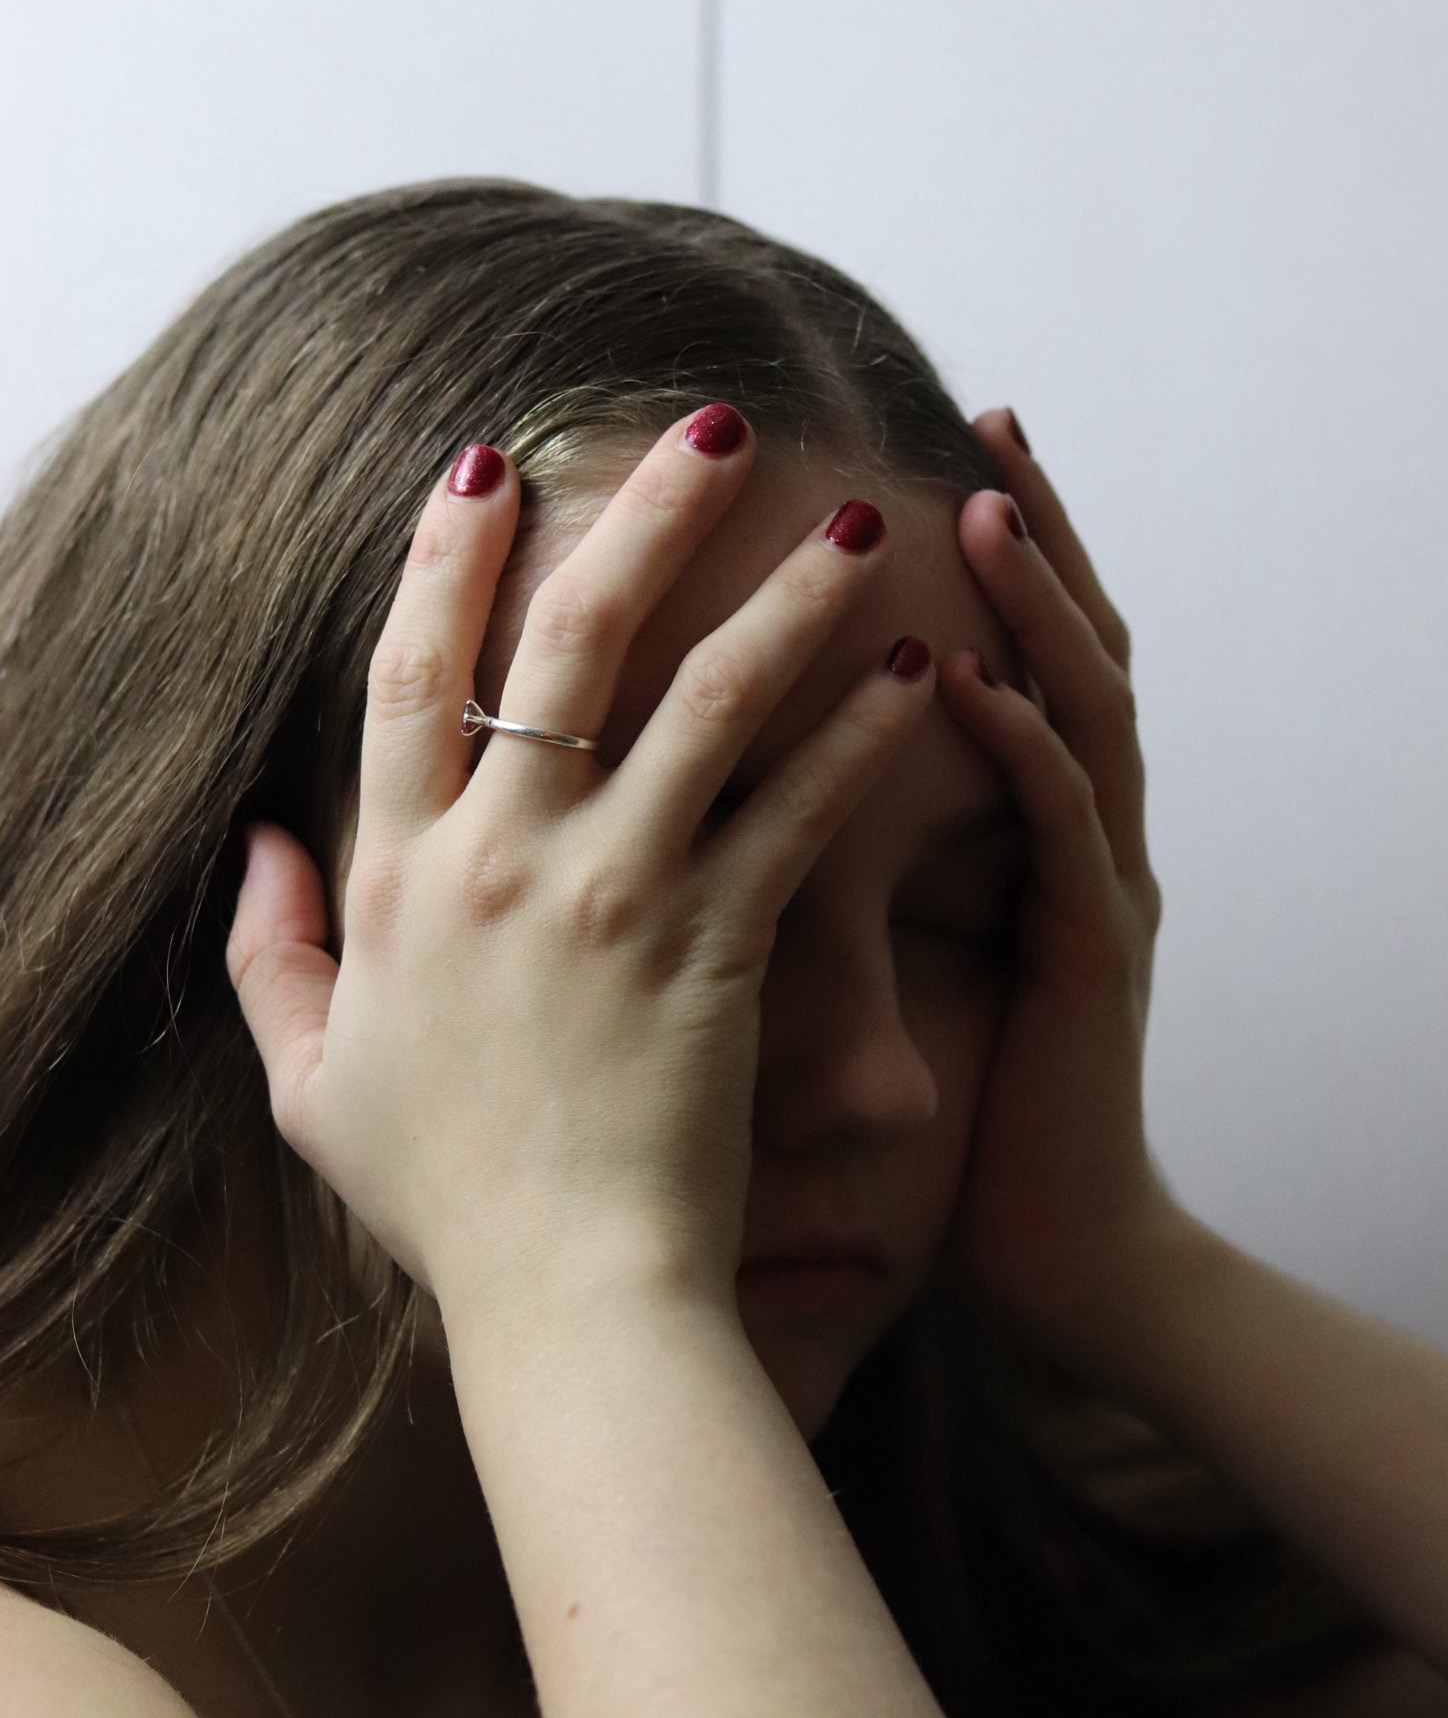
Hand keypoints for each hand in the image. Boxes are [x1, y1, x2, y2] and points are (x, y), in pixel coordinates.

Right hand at [227, 416, 934, 1329]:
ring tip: (858, 519)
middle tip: (713, 421)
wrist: (568, 1296)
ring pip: (707, 698)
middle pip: (566, 641)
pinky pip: (801, 810)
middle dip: (642, 511)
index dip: (444, 556)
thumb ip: (269, 956)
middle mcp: (499, 860)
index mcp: (394, 878)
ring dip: (785, 594)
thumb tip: (258, 848)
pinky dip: (861, 732)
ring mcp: (614, 895)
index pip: (409, 673)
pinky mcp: (720, 946)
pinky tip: (919, 668)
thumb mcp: (308, 1083)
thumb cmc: (445, 1200)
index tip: (487, 462)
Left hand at [937, 411, 1172, 1339]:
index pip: (1007, 659)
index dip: (981, 559)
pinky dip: (1021, 745)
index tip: (917, 453)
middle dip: (1034, 532)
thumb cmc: (963, 1124)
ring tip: (981, 506)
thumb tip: (712, 807)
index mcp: (1021, 832)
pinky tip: (963, 678)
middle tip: (982, 422)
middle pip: (1069, 645)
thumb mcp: (902, 977)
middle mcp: (1073, 838)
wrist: (1062, 1258)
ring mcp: (1094, 887)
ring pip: (1085, 710)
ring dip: (1036, 605)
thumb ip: (847, 877)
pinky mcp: (1095, 958)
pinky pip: (1063, 830)